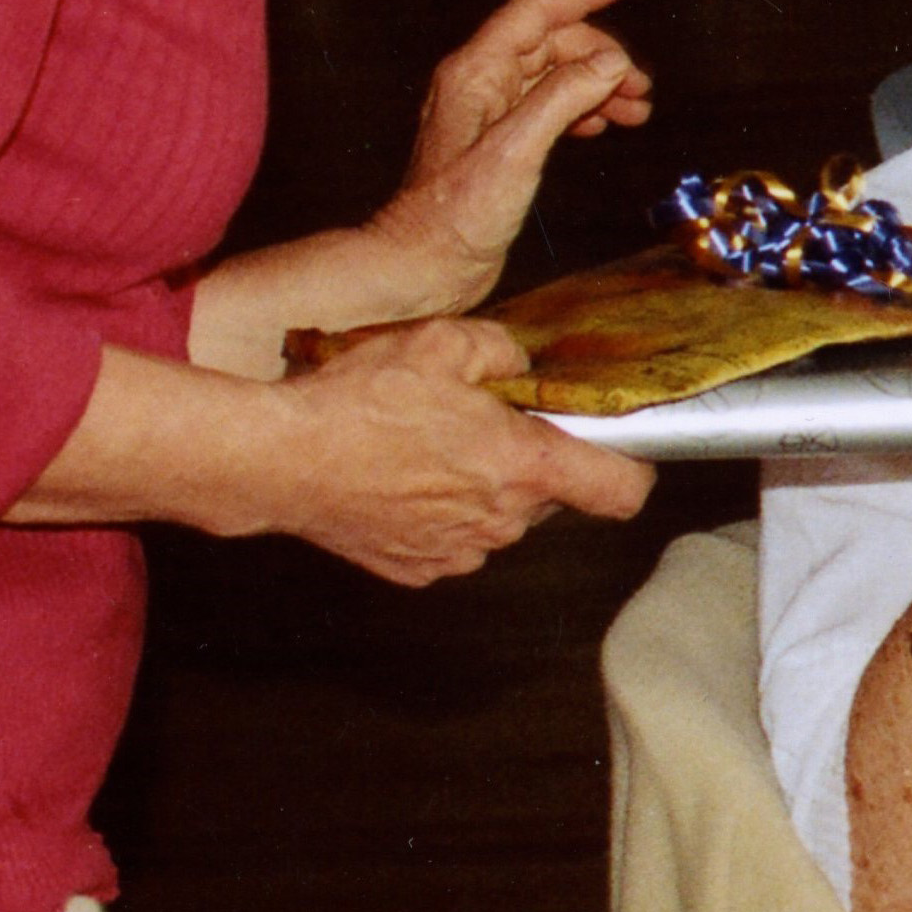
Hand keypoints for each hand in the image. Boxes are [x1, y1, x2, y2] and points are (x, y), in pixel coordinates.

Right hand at [266, 319, 651, 583]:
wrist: (280, 460)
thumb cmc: (360, 401)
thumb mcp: (444, 341)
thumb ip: (503, 351)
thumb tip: (520, 364)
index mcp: (522, 468)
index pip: (621, 491)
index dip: (631, 468)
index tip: (617, 448)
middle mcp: (500, 522)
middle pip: (550, 495)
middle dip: (531, 461)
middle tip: (486, 422)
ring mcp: (458, 552)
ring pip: (500, 517)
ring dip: (483, 486)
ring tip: (430, 446)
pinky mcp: (417, 569)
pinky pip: (453, 538)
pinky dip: (441, 511)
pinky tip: (402, 477)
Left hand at [368, 0, 653, 314]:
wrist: (423, 266)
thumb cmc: (453, 217)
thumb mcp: (515, 152)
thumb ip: (563, 99)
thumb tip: (608, 64)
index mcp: (475, 73)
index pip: (536, 11)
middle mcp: (480, 85)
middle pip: (551, 43)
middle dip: (602, 54)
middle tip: (642, 84)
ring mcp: (488, 113)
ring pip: (554, 76)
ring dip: (597, 85)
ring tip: (635, 109)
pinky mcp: (498, 143)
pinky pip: (548, 106)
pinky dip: (582, 108)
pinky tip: (601, 126)